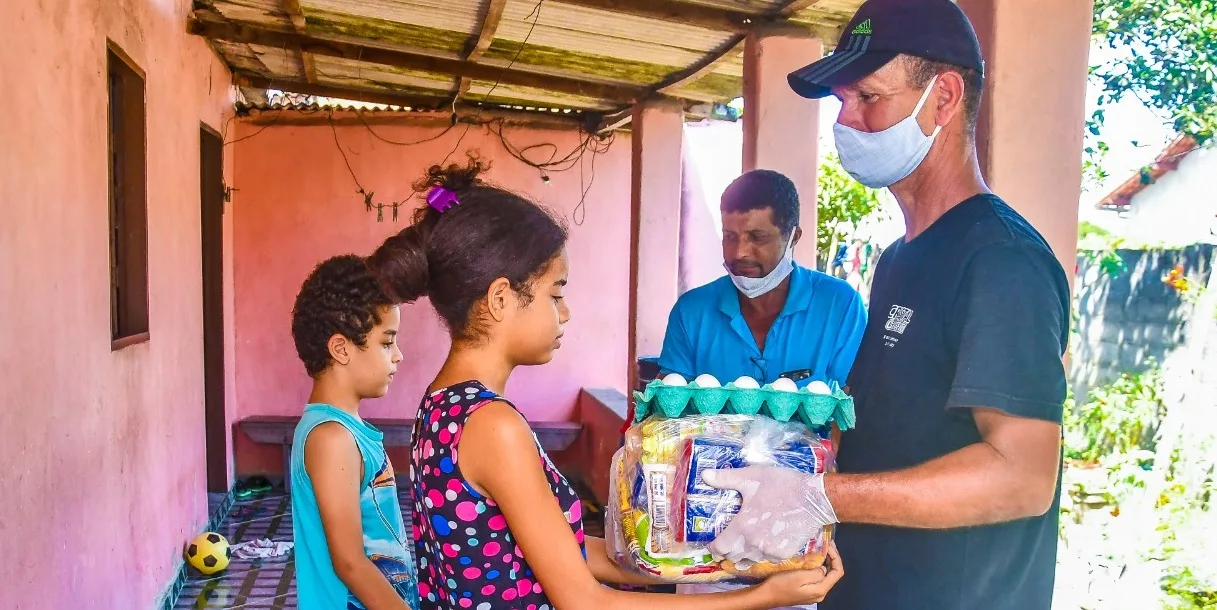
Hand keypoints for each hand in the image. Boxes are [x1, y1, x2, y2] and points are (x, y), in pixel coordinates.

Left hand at [702, 466, 836, 563]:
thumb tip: (704, 475)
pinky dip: (764, 555)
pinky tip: (764, 545)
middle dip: (728, 552)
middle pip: (734, 556)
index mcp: (743, 526)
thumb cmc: (782, 485)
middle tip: (727, 546)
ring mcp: (770, 550)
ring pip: (751, 560)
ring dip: (745, 555)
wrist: (813, 499)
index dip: (714, 548)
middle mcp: (754, 543)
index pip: (721, 547)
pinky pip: (768, 559)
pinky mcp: (784, 553)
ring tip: (744, 547)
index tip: (713, 545)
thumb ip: (726, 479)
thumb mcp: (751, 477)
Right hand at [758, 542, 843, 606]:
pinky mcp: (806, 590)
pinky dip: (817, 566)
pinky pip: (817, 577)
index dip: (836, 556)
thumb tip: (824, 567)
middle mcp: (820, 593)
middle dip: (831, 557)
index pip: (838, 572)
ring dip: (824, 561)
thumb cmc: (782, 584)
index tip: (828, 544)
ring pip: (825, 574)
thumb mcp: (800, 576)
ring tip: (819, 547)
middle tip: (825, 543)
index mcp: (821, 590)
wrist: (766, 595)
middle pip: (833, 573)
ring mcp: (813, 592)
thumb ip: (817, 572)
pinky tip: (811, 558)